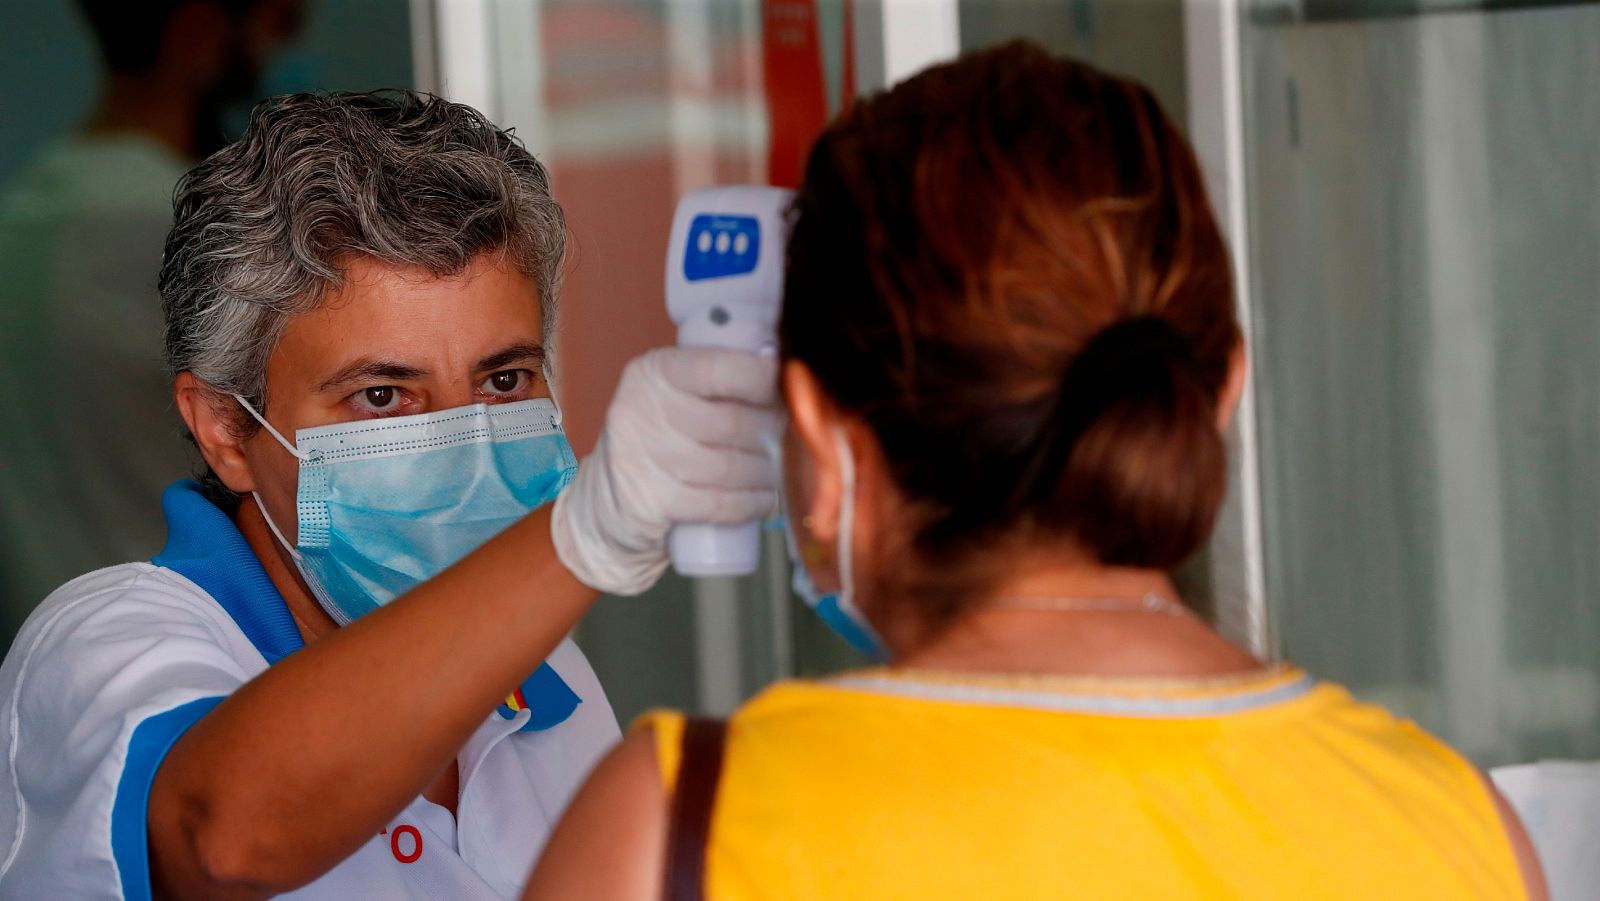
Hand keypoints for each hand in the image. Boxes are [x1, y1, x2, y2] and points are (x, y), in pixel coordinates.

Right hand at [552, 347, 778, 594]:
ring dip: (765, 472)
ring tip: (773, 470)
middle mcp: (644, 410)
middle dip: (770, 434)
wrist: (605, 501)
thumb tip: (782, 361)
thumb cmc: (658, 439)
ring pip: (730, 467)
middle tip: (781, 437)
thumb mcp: (672, 395)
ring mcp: (644, 459)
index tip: (780, 387)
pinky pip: (719, 503)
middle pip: (732, 423)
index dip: (762, 378)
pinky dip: (750, 503)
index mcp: (654, 372)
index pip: (718, 368)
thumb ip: (716, 378)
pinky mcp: (651, 501)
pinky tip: (763, 499)